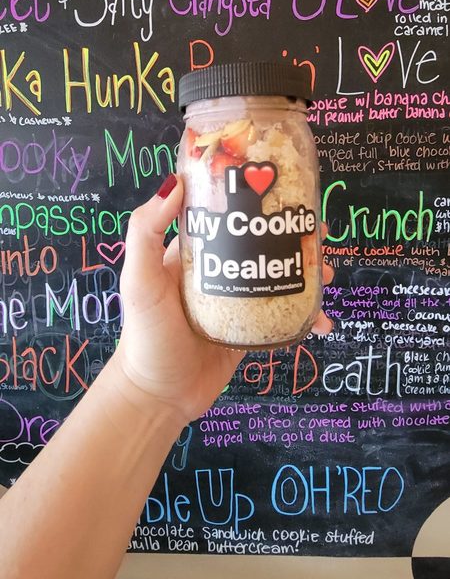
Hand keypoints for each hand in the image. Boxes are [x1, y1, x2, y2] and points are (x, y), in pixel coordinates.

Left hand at [113, 176, 332, 426]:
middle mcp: (219, 269)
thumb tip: (176, 182)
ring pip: (281, 274)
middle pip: (263, 241)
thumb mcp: (140, 279)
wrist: (158, 396)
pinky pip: (286, 315)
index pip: (227, 212)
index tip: (287, 188)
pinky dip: (308, 316)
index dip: (256, 196)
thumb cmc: (145, 334)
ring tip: (329, 274)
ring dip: (310, 271)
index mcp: (194, 250)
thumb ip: (146, 231)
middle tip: (321, 234)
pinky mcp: (252, 330)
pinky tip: (323, 322)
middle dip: (296, 234)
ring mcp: (238, 300)